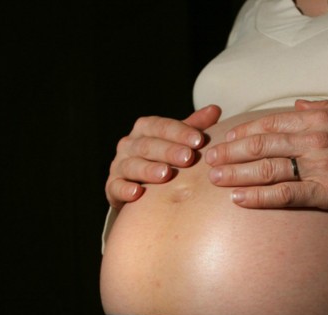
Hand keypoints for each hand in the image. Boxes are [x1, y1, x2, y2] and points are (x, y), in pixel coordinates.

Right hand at [106, 105, 221, 208]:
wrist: (144, 188)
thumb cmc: (166, 159)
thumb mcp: (180, 141)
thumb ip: (195, 126)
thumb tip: (215, 109)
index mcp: (145, 129)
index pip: (161, 126)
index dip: (180, 132)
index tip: (199, 140)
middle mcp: (129, 144)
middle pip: (148, 145)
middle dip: (169, 151)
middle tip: (188, 157)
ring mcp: (119, 165)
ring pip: (131, 164)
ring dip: (148, 169)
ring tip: (166, 174)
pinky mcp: (112, 187)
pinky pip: (115, 187)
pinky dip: (125, 189)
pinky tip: (138, 193)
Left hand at [205, 100, 327, 215]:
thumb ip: (325, 107)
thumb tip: (299, 106)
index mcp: (320, 118)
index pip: (271, 124)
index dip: (245, 132)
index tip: (228, 139)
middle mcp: (315, 139)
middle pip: (261, 145)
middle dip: (231, 153)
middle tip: (210, 161)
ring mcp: (320, 167)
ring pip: (267, 169)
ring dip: (236, 174)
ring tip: (215, 179)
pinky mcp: (327, 193)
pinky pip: (285, 195)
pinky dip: (259, 197)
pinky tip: (239, 200)